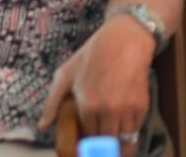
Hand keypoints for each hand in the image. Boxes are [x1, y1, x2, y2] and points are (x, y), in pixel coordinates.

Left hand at [37, 15, 156, 152]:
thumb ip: (53, 103)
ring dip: (117, 142)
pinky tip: (123, 128)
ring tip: (112, 140)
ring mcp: (127, 109)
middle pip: (106, 143)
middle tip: (98, 143)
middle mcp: (108, 111)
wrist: (126, 39)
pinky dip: (129, 132)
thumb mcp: (66, 74)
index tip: (86, 143)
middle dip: (101, 147)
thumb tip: (43, 127)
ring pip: (123, 140)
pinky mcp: (142, 104)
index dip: (86, 143)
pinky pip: (135, 129)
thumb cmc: (93, 54)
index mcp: (88, 106)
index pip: (87, 138)